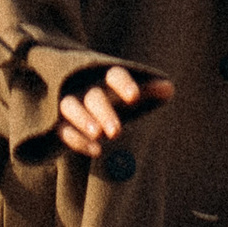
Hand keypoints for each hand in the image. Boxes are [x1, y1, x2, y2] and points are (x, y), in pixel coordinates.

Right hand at [55, 62, 174, 157]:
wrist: (81, 103)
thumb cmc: (114, 99)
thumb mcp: (130, 94)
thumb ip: (149, 92)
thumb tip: (169, 88)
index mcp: (106, 78)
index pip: (114, 75)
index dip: (123, 84)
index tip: (134, 97)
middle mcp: (86, 88)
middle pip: (93, 96)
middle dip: (104, 112)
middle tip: (116, 132)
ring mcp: (70, 103)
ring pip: (70, 106)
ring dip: (83, 120)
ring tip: (98, 135)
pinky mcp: (58, 122)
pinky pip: (63, 129)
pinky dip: (77, 140)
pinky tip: (95, 151)